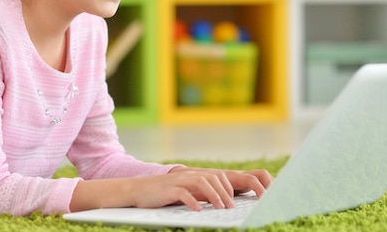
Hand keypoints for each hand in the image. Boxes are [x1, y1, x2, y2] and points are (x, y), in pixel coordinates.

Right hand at [70, 167, 272, 212]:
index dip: (237, 184)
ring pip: (203, 183)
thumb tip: (225, 204)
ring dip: (215, 196)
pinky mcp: (169, 188)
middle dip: (228, 192)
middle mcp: (191, 174)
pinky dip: (192, 201)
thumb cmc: (164, 196)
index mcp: (198, 176)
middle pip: (216, 178)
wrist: (137, 191)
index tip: (248, 196)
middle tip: (234, 208)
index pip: (223, 176)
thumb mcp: (187, 194)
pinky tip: (198, 211)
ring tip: (222, 208)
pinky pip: (183, 193)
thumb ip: (203, 195)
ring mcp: (180, 180)